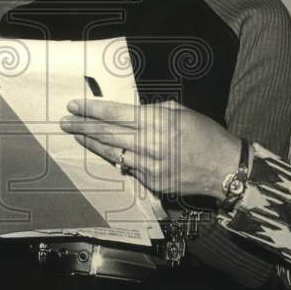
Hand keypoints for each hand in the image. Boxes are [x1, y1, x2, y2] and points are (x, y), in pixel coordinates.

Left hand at [60, 98, 242, 198]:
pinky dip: (117, 158)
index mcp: (158, 122)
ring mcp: (150, 167)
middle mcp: (151, 144)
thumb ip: (153, 111)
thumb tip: (130, 113)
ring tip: (76, 136)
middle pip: (108, 134)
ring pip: (113, 154)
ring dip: (93, 145)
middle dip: (83, 127)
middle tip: (65, 122)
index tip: (74, 106)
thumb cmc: (206, 134)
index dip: (92, 110)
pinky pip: (129, 168)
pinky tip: (106, 152)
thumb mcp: (181, 111)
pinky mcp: (152, 183)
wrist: (225, 169)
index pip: (116, 114)